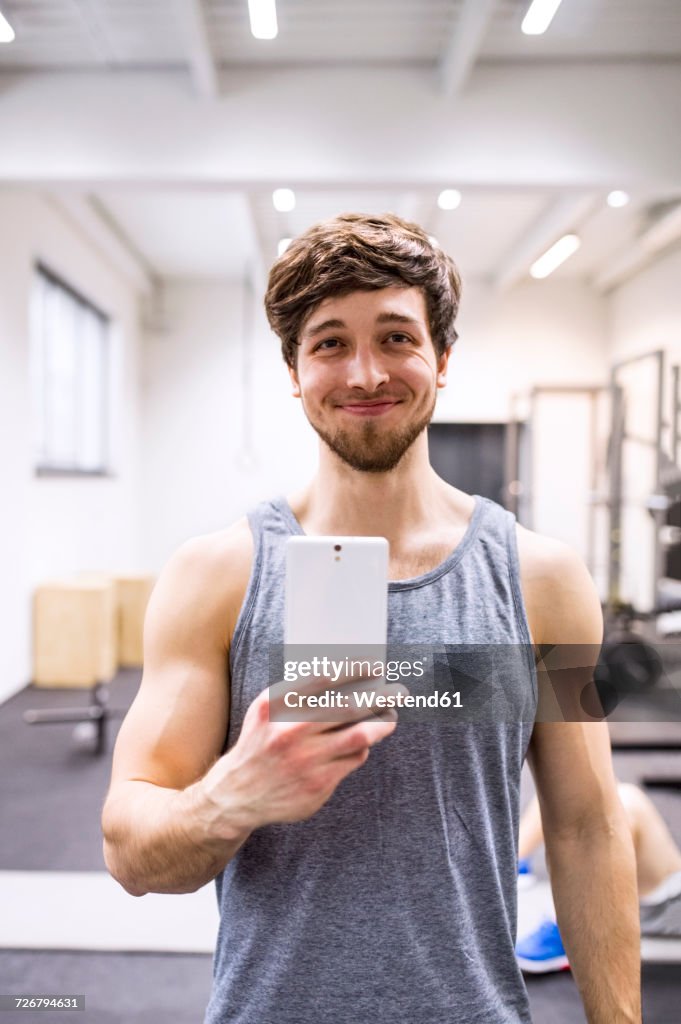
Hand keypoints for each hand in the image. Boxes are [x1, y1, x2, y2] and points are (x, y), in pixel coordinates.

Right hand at [199, 674, 406, 832]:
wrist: (237, 794)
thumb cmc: (260, 742)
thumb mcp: (266, 710)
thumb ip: (297, 693)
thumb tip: (346, 676)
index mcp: (275, 706)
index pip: (322, 679)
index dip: (353, 670)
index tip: (374, 665)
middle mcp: (290, 732)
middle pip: (348, 707)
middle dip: (380, 696)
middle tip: (399, 691)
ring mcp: (305, 760)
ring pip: (359, 735)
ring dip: (382, 723)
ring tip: (391, 715)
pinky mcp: (318, 784)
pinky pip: (354, 759)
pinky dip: (362, 747)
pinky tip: (362, 742)